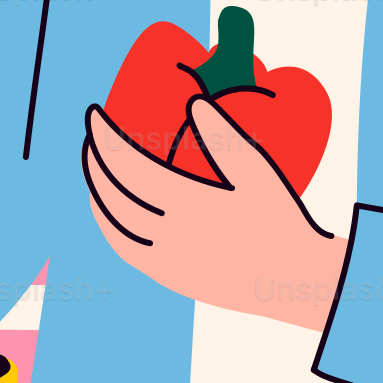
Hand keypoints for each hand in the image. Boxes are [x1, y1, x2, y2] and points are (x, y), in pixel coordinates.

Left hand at [84, 99, 347, 330]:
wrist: (292, 279)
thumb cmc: (281, 221)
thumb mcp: (260, 173)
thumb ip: (224, 137)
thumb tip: (193, 103)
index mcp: (191, 203)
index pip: (129, 167)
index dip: (105, 140)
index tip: (94, 116)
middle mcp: (171, 234)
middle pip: (113, 194)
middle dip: (95, 162)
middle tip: (90, 137)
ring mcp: (166, 259)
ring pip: (113, 224)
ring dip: (97, 193)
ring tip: (94, 170)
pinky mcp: (169, 277)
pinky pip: (125, 250)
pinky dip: (108, 226)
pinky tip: (108, 211)